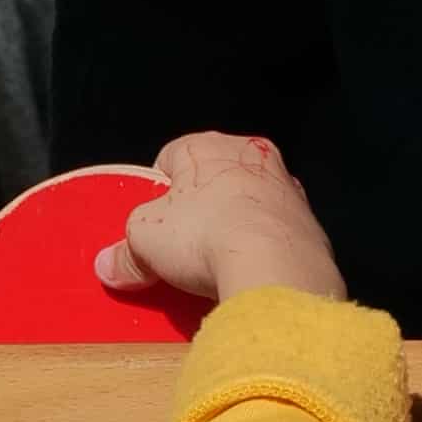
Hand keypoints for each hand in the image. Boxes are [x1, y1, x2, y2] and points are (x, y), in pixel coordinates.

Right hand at [121, 132, 344, 311]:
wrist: (275, 269)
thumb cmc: (204, 235)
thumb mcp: (144, 241)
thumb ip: (125, 250)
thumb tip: (109, 265)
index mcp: (209, 146)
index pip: (172, 157)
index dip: (157, 191)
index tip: (153, 223)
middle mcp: (255, 158)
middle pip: (215, 182)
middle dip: (199, 211)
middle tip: (182, 247)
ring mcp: (289, 191)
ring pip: (251, 207)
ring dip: (235, 230)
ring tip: (217, 267)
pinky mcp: (312, 227)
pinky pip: (277, 237)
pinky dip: (263, 252)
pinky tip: (250, 275)